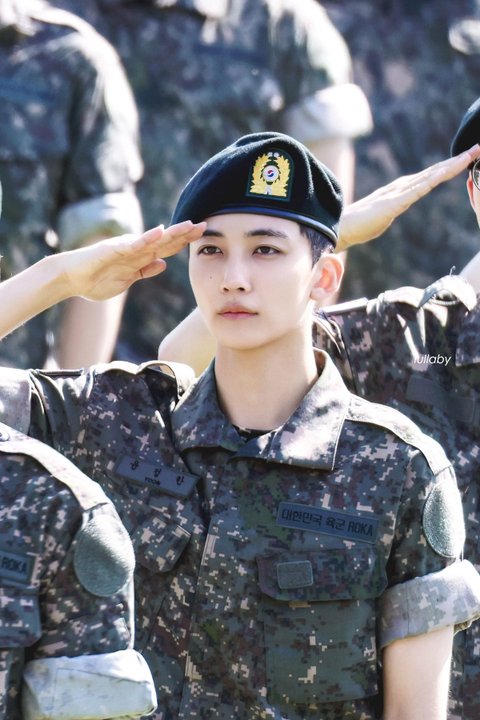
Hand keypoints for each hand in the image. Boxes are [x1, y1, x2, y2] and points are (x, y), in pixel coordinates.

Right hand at [60, 220, 205, 300]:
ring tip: (187, 226)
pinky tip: (158, 232)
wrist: (71, 279)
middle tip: (205, 225)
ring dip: (170, 233)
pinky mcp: (111, 250)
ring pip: (152, 239)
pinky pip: (131, 244)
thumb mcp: (128, 279)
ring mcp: (124, 248)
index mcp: (139, 257)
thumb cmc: (96, 280)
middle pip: (164, 240)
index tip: (203, 235)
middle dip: (184, 233)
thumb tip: (163, 264)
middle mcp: (134, 249)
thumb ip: (145, 271)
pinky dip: (145, 239)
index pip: (166, 248)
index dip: (184, 241)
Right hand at [337, 144, 479, 250]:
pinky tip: (450, 171)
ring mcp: (399, 192)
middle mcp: (402, 186)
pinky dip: (437, 178)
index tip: (465, 160)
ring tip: (471, 154)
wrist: (342, 228)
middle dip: (456, 161)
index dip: (447, 168)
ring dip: (452, 165)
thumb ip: (387, 212)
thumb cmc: (358, 226)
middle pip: (434, 172)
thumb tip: (385, 214)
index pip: (428, 178)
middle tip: (476, 148)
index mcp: (400, 191)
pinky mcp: (396, 201)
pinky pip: (421, 187)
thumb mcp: (380, 219)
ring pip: (431, 175)